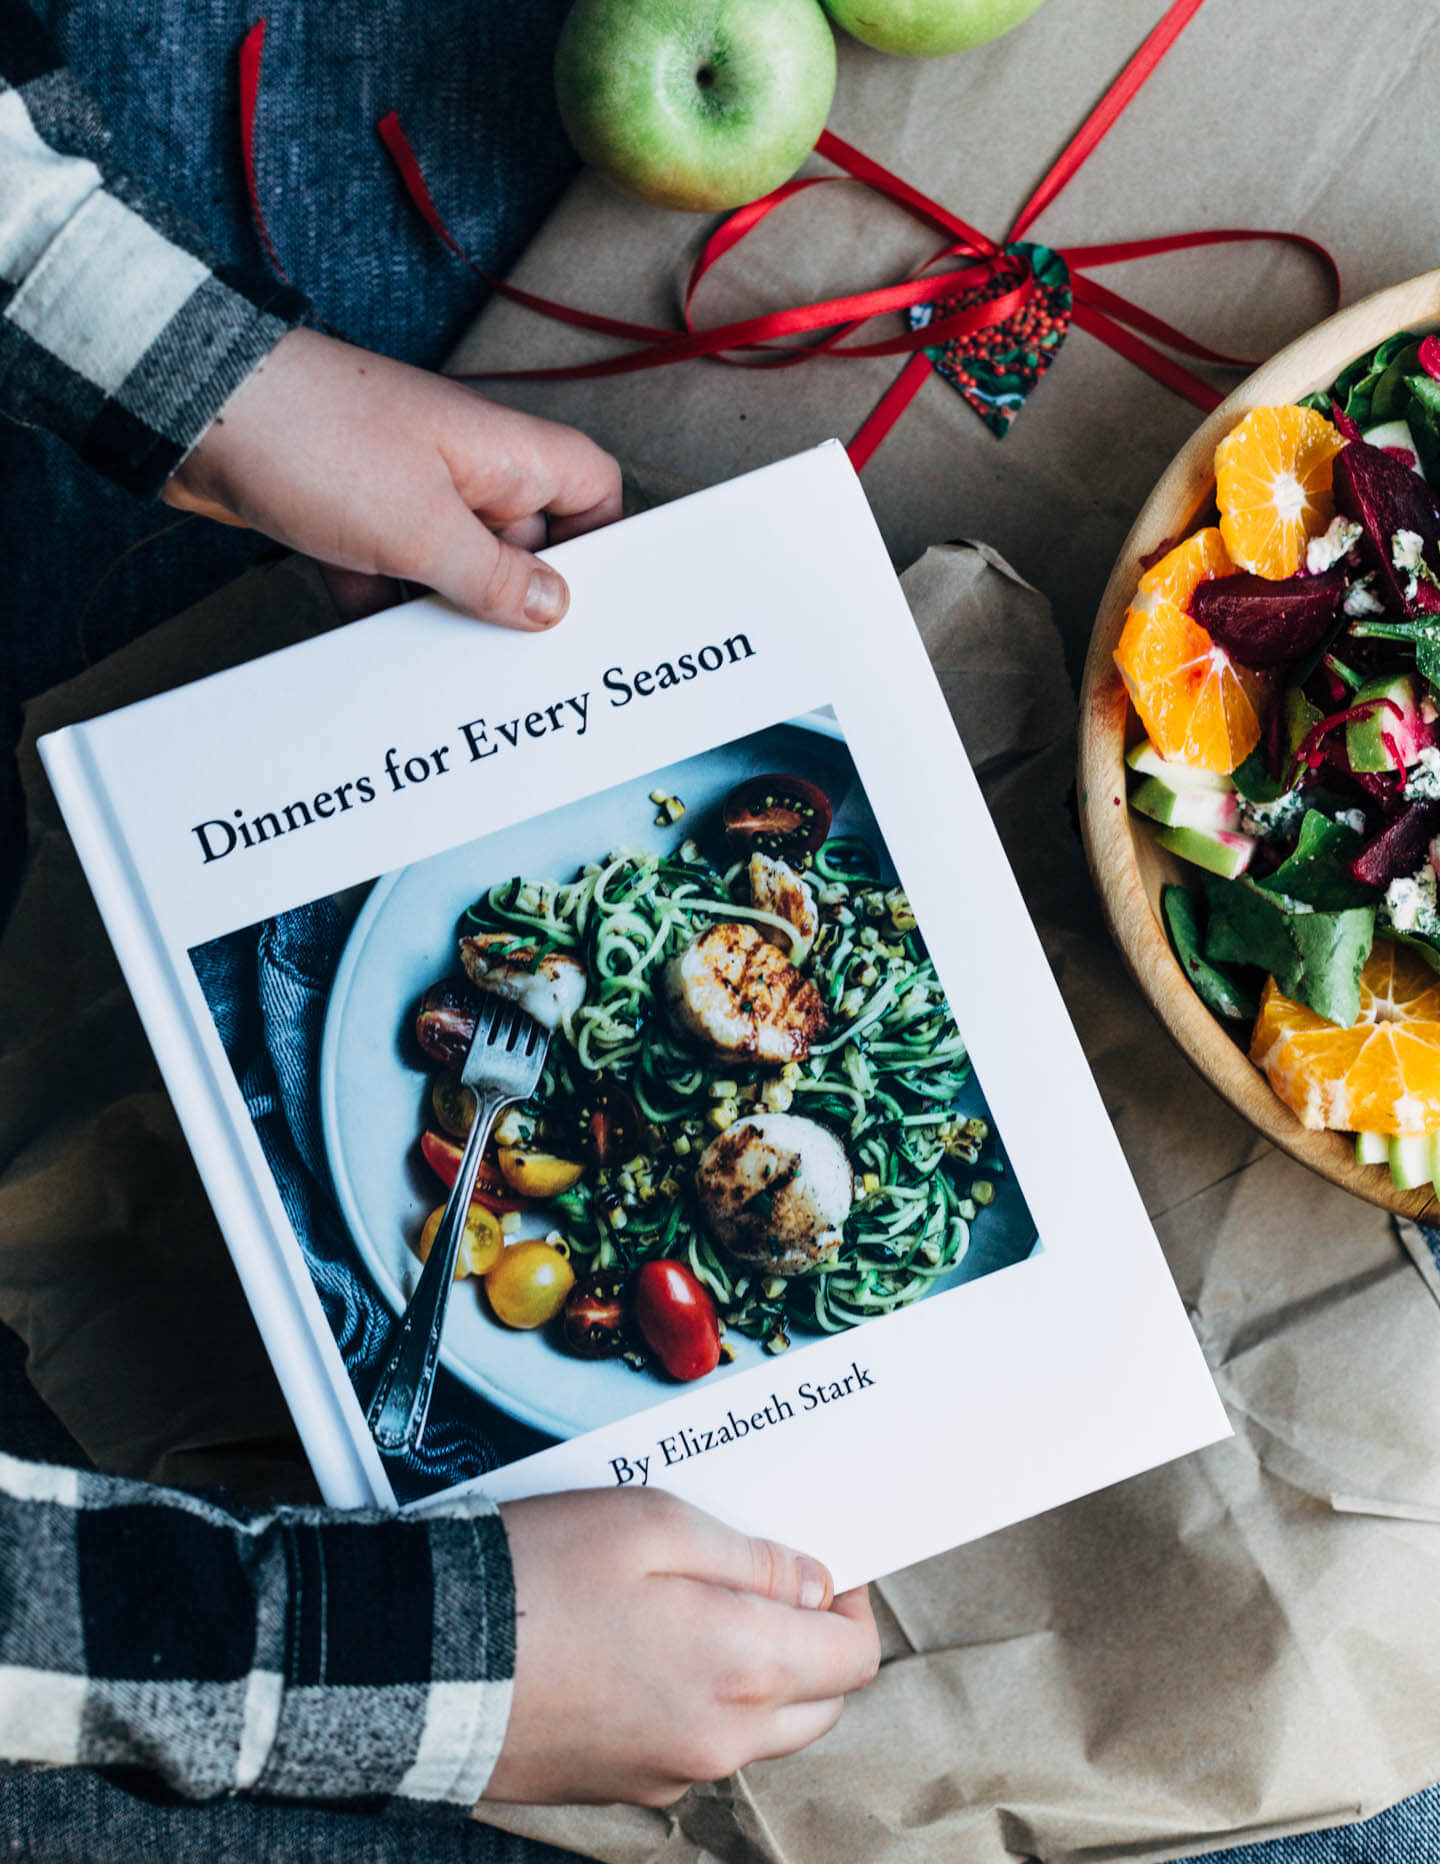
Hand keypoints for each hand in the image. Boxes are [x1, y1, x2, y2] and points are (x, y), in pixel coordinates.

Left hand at [163, 327, 621, 628]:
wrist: (197, 411)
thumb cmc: (320, 442)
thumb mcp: (425, 530)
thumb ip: (495, 576)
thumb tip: (552, 606)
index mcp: (503, 452)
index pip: (589, 486)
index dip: (599, 542)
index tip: (588, 604)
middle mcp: (462, 468)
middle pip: (521, 543)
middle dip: (514, 602)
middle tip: (517, 662)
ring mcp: (404, 489)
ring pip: (450, 567)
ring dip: (444, 615)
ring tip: (446, 673)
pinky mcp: (350, 514)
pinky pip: (387, 576)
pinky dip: (381, 613)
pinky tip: (374, 656)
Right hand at [487, 1489, 879, 1806]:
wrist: (423, 1659)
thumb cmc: (537, 1575)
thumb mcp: (654, 1523)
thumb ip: (750, 1555)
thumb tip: (812, 1582)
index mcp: (743, 1668)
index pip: (853, 1657)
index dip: (849, 1602)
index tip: (816, 1565)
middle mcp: (720, 1739)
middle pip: (817, 1703)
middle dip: (809, 1642)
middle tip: (760, 1580)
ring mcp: (669, 1773)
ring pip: (758, 1732)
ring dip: (757, 1676)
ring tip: (695, 1606)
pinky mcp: (621, 1786)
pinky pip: (694, 1746)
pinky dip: (697, 1702)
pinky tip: (644, 1647)